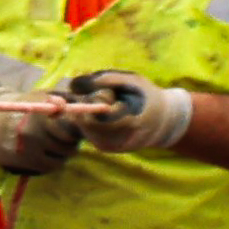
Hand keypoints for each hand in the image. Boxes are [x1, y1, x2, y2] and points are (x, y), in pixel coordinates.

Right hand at [0, 87, 94, 176]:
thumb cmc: (27, 106)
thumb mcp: (44, 96)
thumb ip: (69, 99)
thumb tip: (99, 105)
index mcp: (39, 113)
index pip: (72, 126)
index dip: (76, 126)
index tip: (72, 124)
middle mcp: (30, 132)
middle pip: (69, 143)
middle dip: (71, 139)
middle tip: (63, 134)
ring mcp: (24, 150)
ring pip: (62, 156)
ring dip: (63, 151)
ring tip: (52, 141)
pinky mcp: (20, 163)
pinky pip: (50, 166)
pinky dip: (52, 161)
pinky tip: (44, 152)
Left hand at [49, 70, 198, 157]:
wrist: (165, 120)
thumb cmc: (146, 96)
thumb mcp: (129, 80)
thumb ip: (102, 80)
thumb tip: (71, 85)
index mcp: (126, 122)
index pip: (90, 117)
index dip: (78, 104)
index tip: (63, 96)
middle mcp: (116, 140)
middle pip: (82, 123)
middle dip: (82, 107)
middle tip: (93, 96)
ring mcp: (110, 147)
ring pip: (83, 128)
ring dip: (85, 114)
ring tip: (107, 104)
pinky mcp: (105, 148)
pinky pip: (87, 132)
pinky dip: (89, 121)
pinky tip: (104, 114)